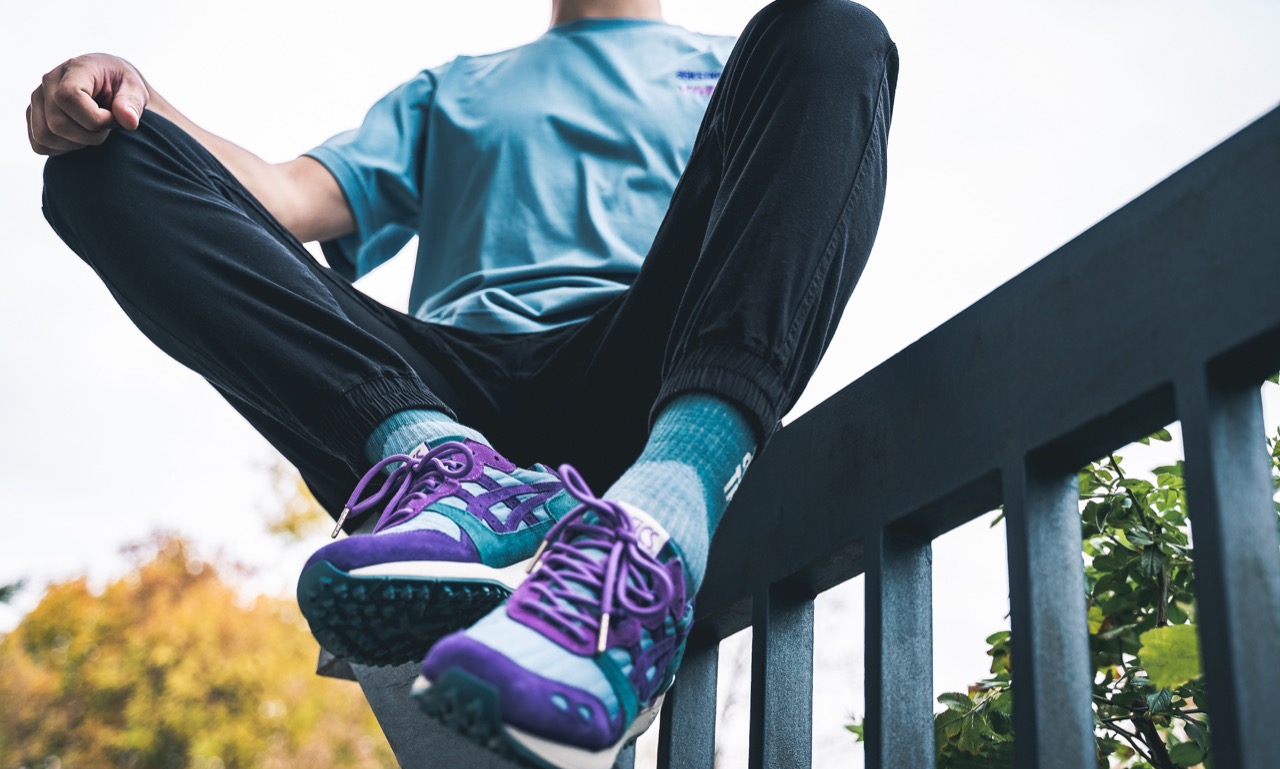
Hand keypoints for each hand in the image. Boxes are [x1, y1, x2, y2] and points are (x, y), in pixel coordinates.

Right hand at [27, 53, 148, 155]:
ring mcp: (38, 99)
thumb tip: (129, 121)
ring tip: (92, 132)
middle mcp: (49, 81)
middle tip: (106, 128)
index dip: (94, 119)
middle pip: (57, 123)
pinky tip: (79, 139)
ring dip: (75, 144)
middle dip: (89, 136)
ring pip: (45, 136)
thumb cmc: (121, 86)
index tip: (113, 119)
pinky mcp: (33, 115)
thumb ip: (132, 103)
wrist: (109, 83)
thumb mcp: (135, 89)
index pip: (68, 97)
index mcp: (75, 69)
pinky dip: (61, 149)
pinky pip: (39, 145)